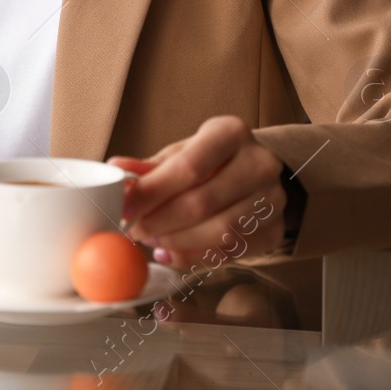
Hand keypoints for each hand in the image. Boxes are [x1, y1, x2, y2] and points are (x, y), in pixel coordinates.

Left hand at [108, 116, 286, 267]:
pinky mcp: (275, 229)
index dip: (151, 191)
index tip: (123, 207)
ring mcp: (273, 199)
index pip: (189, 166)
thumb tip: (115, 168)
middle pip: (202, 203)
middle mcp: (260, 164)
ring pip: (219, 232)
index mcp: (231, 133)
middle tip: (133, 229)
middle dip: (159, 221)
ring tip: (150, 239)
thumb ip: (150, 167)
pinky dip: (194, 256)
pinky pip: (231, 252)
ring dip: (176, 241)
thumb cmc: (211, 160)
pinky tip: (170, 252)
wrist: (255, 173)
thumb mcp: (181, 153)